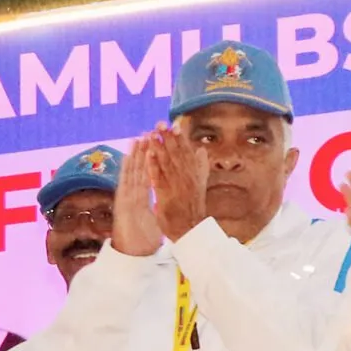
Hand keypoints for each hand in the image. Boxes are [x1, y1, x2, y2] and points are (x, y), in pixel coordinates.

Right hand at [110, 138, 164, 257]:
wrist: (131, 254)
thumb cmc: (141, 239)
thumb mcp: (152, 220)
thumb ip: (154, 208)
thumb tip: (159, 201)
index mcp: (138, 199)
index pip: (145, 175)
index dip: (148, 159)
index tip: (152, 143)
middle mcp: (131, 196)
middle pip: (137, 170)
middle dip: (141, 152)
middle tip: (145, 132)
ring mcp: (126, 199)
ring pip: (131, 173)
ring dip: (134, 156)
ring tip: (138, 138)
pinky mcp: (124, 204)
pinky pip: (127, 184)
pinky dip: (127, 171)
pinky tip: (129, 157)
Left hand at [149, 125, 206, 240]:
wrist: (191, 228)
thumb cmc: (193, 206)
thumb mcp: (200, 183)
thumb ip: (200, 167)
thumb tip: (202, 150)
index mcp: (194, 173)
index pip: (186, 151)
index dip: (179, 137)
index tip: (174, 123)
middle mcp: (186, 177)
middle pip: (176, 154)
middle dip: (167, 137)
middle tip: (159, 123)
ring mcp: (175, 186)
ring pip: (166, 163)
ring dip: (158, 147)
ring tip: (151, 134)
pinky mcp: (165, 195)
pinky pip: (158, 178)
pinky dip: (153, 166)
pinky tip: (148, 154)